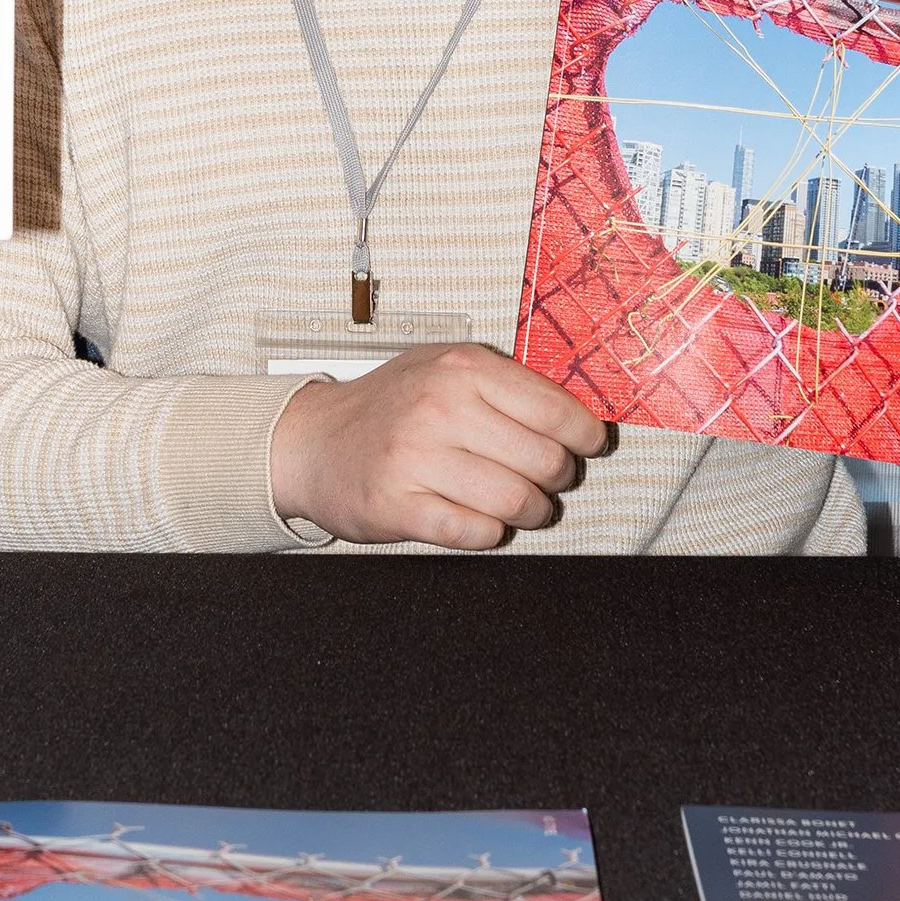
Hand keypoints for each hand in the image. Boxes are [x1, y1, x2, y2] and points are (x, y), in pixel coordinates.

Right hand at [270, 341, 607, 549]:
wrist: (311, 440)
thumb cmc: (388, 407)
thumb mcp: (445, 369)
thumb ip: (506, 384)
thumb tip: (578, 413)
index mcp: (462, 369)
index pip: (555, 409)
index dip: (585, 435)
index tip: (588, 445)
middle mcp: (440, 409)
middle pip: (544, 460)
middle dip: (557, 478)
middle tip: (547, 479)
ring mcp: (416, 459)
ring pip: (516, 500)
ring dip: (530, 511)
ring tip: (521, 505)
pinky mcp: (398, 506)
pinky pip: (474, 531)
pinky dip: (489, 532)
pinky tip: (482, 520)